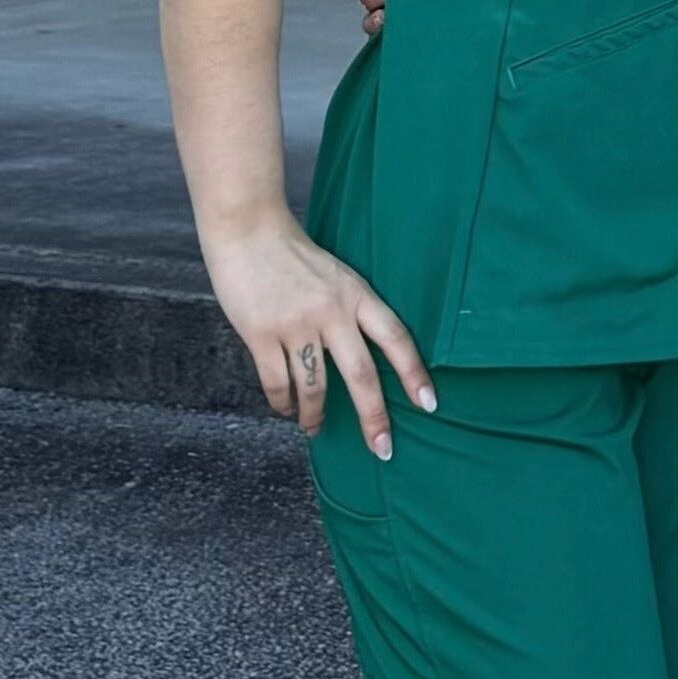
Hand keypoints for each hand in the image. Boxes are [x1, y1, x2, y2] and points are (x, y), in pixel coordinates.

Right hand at [200, 217, 434, 457]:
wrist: (248, 229)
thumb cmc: (293, 255)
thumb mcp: (337, 276)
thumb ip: (350, 310)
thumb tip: (360, 354)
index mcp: (357, 295)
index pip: (396, 338)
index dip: (414, 373)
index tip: (429, 404)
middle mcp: (332, 312)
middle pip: (361, 374)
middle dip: (374, 416)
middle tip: (383, 449)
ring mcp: (296, 324)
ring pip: (315, 386)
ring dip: (316, 415)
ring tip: (315, 428)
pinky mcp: (261, 333)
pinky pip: (277, 381)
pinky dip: (282, 402)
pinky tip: (286, 410)